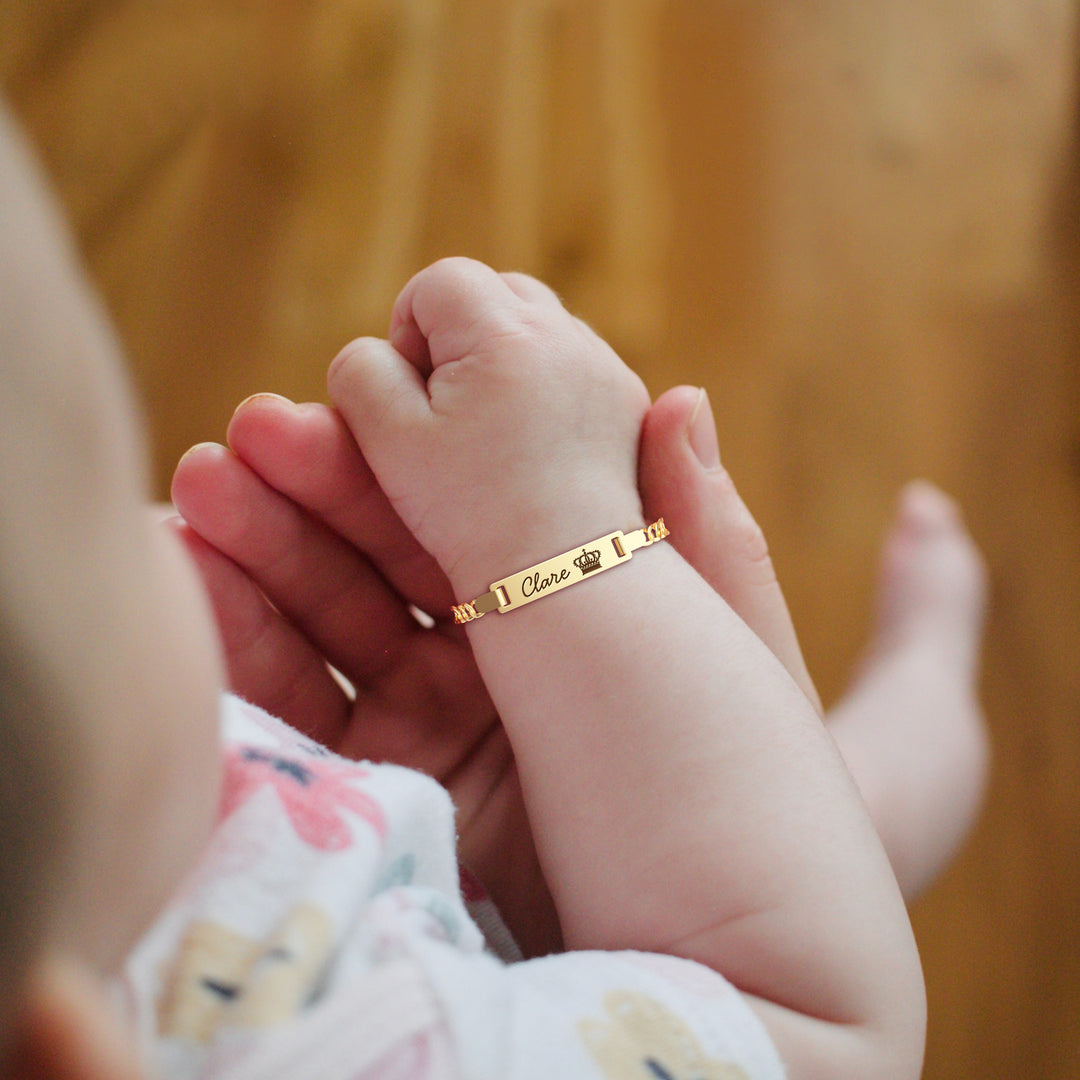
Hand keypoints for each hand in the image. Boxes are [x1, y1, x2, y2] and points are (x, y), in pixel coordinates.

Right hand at [171, 380, 817, 956]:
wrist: (714, 969)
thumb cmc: (737, 798)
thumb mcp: (728, 649)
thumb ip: (700, 533)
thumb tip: (684, 399)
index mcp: (577, 618)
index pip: (469, 520)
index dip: (394, 465)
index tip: (330, 408)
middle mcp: (501, 671)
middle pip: (386, 568)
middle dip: (310, 501)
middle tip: (247, 440)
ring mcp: (436, 738)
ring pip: (331, 634)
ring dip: (259, 558)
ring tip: (201, 489)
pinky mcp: (384, 808)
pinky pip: (300, 725)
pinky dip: (243, 652)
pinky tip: (193, 580)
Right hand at [325, 258, 651, 598]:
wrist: (569, 577)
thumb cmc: (472, 513)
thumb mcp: (391, 440)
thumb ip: (363, 371)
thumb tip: (380, 350)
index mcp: (503, 332)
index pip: (440, 283)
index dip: (408, 331)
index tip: (411, 395)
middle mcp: (568, 337)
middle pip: (499, 294)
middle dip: (460, 337)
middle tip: (446, 409)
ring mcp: (606, 369)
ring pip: (540, 329)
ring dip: (505, 361)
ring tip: (487, 432)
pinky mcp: (626, 406)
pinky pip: (575, 366)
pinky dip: (545, 390)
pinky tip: (530, 449)